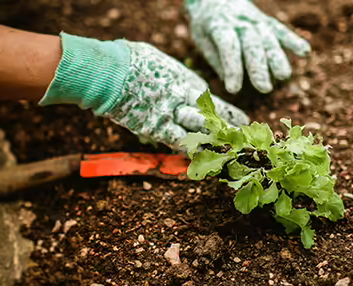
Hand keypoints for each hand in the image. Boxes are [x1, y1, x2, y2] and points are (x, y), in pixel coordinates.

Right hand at [106, 42, 248, 145]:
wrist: (111, 71)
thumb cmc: (130, 60)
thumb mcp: (159, 62)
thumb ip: (171, 75)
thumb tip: (174, 79)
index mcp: (185, 80)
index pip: (212, 101)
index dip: (226, 112)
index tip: (240, 120)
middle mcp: (184, 98)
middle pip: (212, 117)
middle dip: (228, 130)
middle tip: (241, 140)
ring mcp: (171, 114)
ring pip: (200, 132)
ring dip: (214, 143)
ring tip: (228, 152)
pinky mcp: (156, 128)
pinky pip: (179, 142)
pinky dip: (190, 151)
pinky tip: (201, 158)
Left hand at [185, 0, 310, 93]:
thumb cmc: (207, 25)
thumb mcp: (203, 40)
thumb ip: (217, 60)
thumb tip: (232, 84)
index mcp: (219, 26)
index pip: (228, 47)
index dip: (232, 68)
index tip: (233, 89)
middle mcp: (240, 22)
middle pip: (252, 44)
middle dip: (258, 67)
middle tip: (264, 88)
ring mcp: (255, 20)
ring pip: (268, 38)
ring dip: (277, 58)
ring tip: (283, 76)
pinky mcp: (267, 22)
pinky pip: (281, 31)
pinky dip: (293, 40)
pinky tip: (305, 52)